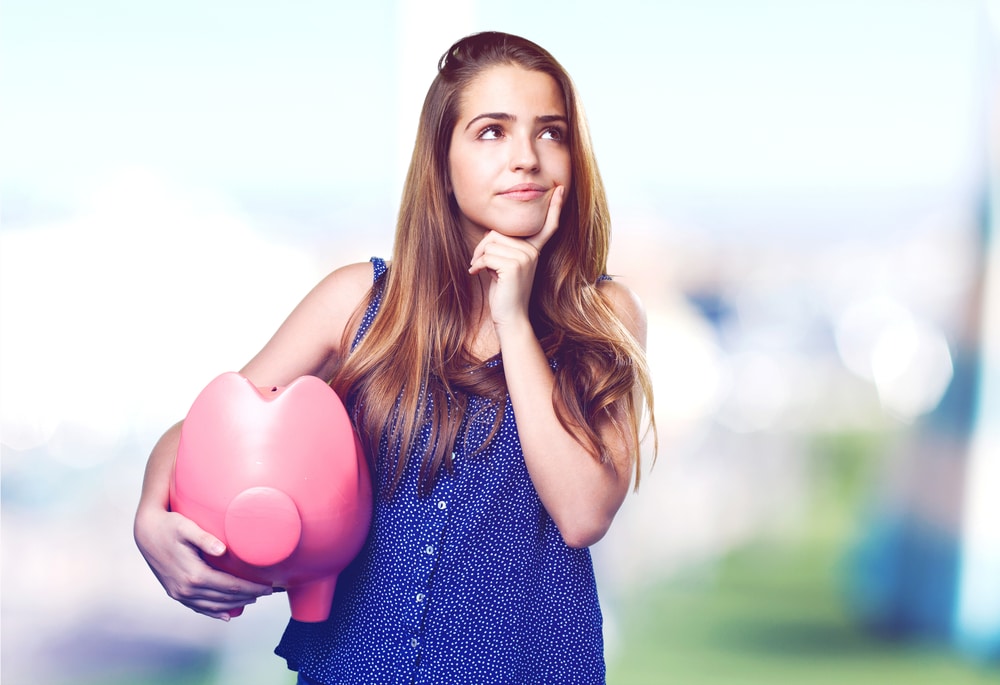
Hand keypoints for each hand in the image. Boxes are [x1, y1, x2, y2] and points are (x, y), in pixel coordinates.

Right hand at [134, 507, 272, 620]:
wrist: (146, 533)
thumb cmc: (170, 525)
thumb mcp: (187, 527)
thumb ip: (205, 538)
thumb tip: (222, 549)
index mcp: (194, 574)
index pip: (230, 586)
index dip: (251, 588)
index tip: (269, 587)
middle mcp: (186, 588)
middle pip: (225, 598)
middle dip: (248, 597)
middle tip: (268, 592)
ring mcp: (179, 593)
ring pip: (213, 605)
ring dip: (235, 605)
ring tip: (253, 599)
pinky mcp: (175, 593)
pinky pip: (198, 607)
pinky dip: (214, 612)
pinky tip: (226, 615)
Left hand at [468, 185, 564, 327]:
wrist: (510, 317)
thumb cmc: (505, 293)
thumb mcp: (505, 266)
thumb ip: (504, 249)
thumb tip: (489, 235)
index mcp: (534, 250)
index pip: (547, 226)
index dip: (554, 208)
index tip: (560, 189)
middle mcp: (533, 252)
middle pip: (498, 233)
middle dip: (482, 247)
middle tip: (478, 263)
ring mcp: (525, 258)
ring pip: (490, 244)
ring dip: (478, 258)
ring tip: (480, 270)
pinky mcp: (514, 266)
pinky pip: (487, 255)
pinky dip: (477, 265)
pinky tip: (477, 274)